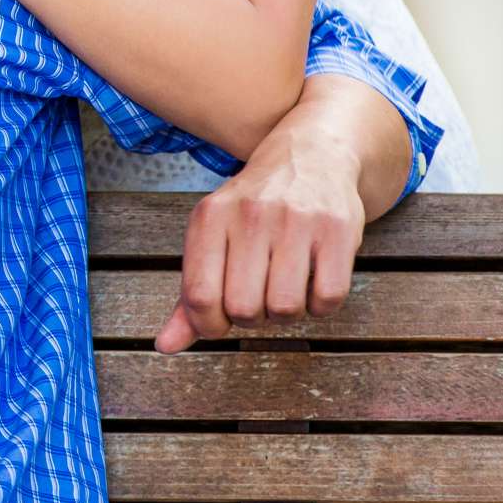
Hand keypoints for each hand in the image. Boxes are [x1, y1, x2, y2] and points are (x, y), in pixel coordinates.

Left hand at [154, 111, 364, 352]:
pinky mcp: (337, 229)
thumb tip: (165, 346)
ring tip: (285, 285)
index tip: (221, 320)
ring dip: (287, 313)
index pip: (199, 296)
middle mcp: (250, 214)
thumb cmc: (254, 210)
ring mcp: (295, 220)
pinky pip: (327, 299)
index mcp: (210, 216)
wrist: (311, 155)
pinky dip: (320, 304)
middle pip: (243, 309)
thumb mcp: (213, 238)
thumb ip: (190, 295)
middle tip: (258, 294)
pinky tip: (313, 280)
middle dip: (251, 317)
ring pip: (285, 309)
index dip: (209, 325)